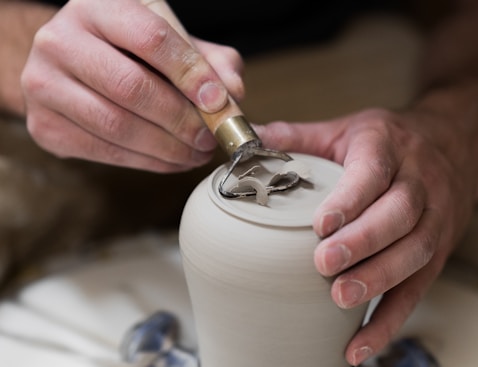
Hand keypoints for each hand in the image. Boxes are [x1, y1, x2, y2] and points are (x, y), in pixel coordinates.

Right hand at [21, 0, 243, 171]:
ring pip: (117, 125)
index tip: (220, 102)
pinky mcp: (45, 125)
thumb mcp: (172, 41)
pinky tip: (172, 160)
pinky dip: (148, 162)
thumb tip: (234, 94)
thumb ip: (210, 61)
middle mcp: (61, 40)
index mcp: (99, 7)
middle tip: (210, 137)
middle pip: (132, 86)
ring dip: (168, 147)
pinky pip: (105, 152)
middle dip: (181, 119)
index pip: (150, 37)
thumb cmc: (128, 51)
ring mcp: (45, 84)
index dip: (191, 73)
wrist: (69, 65)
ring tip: (197, 152)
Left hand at [256, 108, 475, 364]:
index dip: (351, 199)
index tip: (321, 224)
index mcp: (389, 146)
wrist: (456, 145)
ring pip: (416, 251)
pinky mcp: (439, 251)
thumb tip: (251, 140)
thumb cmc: (391, 141)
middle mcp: (419, 181)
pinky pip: (419, 287)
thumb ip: (299, 137)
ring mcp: (436, 217)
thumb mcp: (347, 129)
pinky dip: (392, 319)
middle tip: (325, 265)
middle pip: (399, 214)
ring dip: (380, 279)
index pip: (373, 172)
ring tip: (342, 298)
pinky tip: (362, 343)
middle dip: (364, 242)